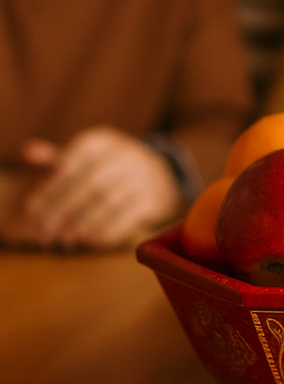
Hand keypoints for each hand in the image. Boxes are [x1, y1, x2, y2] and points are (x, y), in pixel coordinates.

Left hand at [4, 127, 182, 249]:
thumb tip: (26, 152)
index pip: (72, 163)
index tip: (32, 209)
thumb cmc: (109, 168)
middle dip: (64, 210)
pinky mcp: (155, 199)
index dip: (51, 187)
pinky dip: (108, 231)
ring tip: (66, 240)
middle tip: (44, 232)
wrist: (159, 174)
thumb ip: (55, 158)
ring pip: (109, 201)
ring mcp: (144, 177)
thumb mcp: (84, 157)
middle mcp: (126, 155)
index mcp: (102, 142)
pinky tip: (92, 241)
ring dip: (84, 223)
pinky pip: (129, 216)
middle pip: (90, 184)